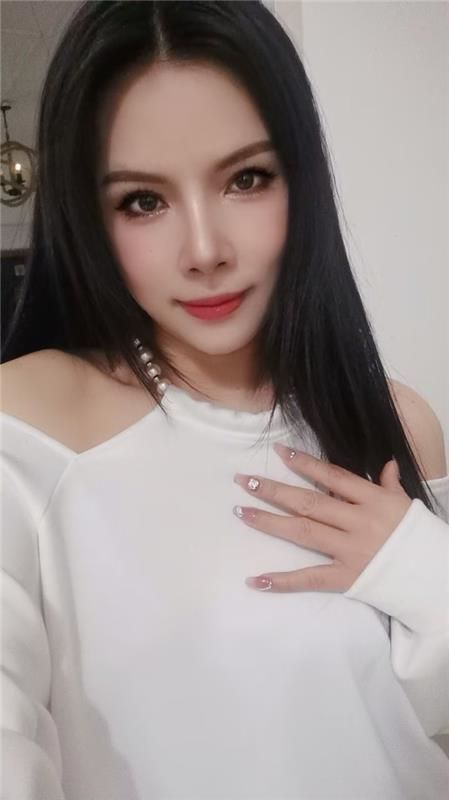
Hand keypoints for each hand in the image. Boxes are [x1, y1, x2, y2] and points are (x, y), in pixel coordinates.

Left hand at [233, 443, 411, 592]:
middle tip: (244, 480)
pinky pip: (309, 579)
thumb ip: (390, 485)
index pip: (332, 476)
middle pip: (308, 502)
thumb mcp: (405, 504)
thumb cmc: (419, 537)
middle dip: (274, 490)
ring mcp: (350, 550)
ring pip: (302, 532)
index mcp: (372, 499)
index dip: (304, 463)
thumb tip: (386, 464)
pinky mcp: (346, 578)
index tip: (278, 452)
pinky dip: (281, 581)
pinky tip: (255, 579)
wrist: (437, 577)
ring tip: (241, 511)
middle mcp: (357, 522)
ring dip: (269, 521)